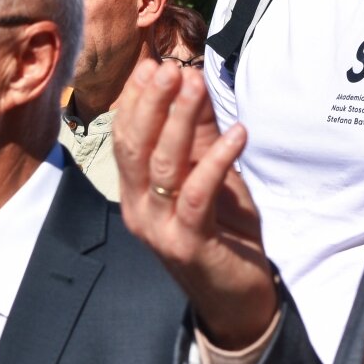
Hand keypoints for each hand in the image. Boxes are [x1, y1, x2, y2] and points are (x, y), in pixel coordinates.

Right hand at [114, 60, 277, 347]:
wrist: (236, 299)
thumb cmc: (223, 235)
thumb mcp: (212, 178)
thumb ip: (199, 136)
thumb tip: (192, 84)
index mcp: (135, 192)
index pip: (125, 138)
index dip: (136, 101)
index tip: (153, 64)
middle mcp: (138, 209)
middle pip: (135, 147)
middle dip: (150, 104)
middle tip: (169, 69)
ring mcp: (160, 228)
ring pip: (162, 166)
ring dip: (179, 121)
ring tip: (196, 86)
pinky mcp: (189, 243)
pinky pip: (198, 195)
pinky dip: (217, 161)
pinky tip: (237, 134)